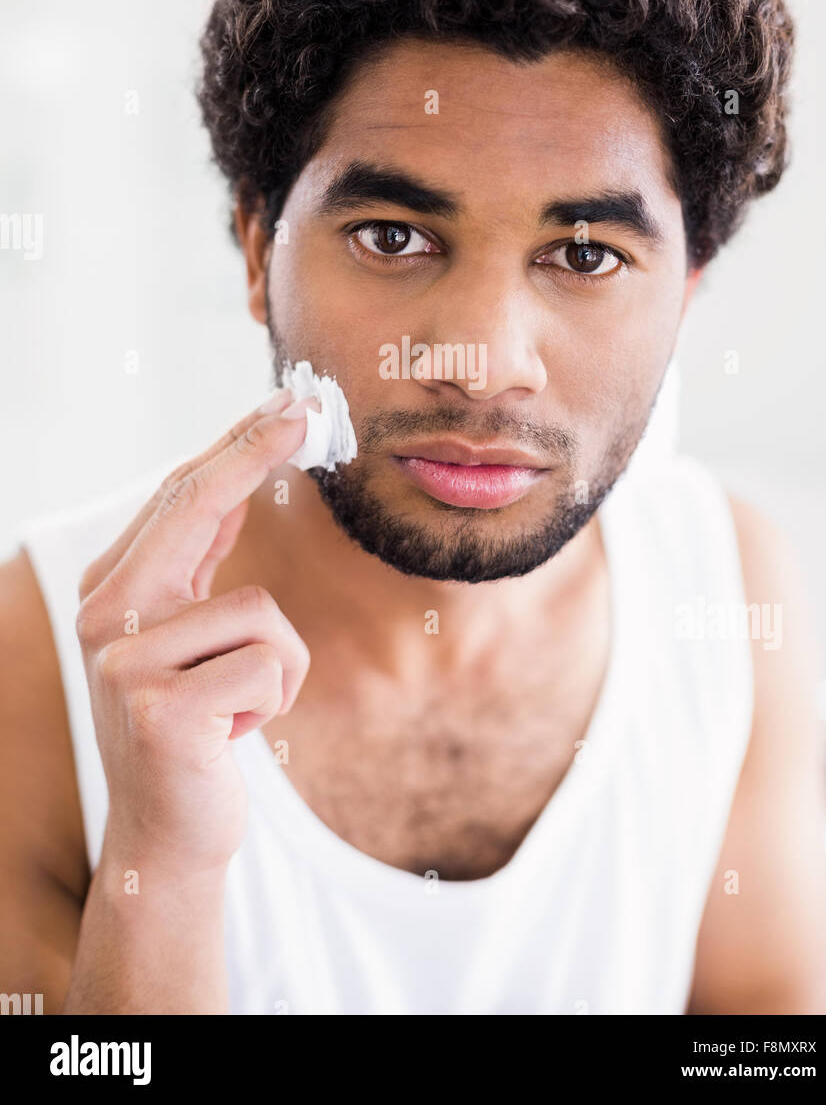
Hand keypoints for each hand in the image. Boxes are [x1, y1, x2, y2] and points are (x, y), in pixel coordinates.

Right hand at [75, 387, 318, 878]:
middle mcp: (106, 617)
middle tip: (305, 407)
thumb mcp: (191, 637)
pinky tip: (232, 733)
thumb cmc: (194, 727)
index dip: (235, 447)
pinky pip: (269, 666)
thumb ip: (197, 565)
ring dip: (276, 666)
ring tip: (235, 706)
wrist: (167, 835)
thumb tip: (231, 480)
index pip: (178, 499)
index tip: (284, 404)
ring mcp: (127, 663)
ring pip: (261, 612)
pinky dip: (274, 700)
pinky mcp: (164, 710)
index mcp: (112, 592)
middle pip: (195, 508)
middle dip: (255, 451)